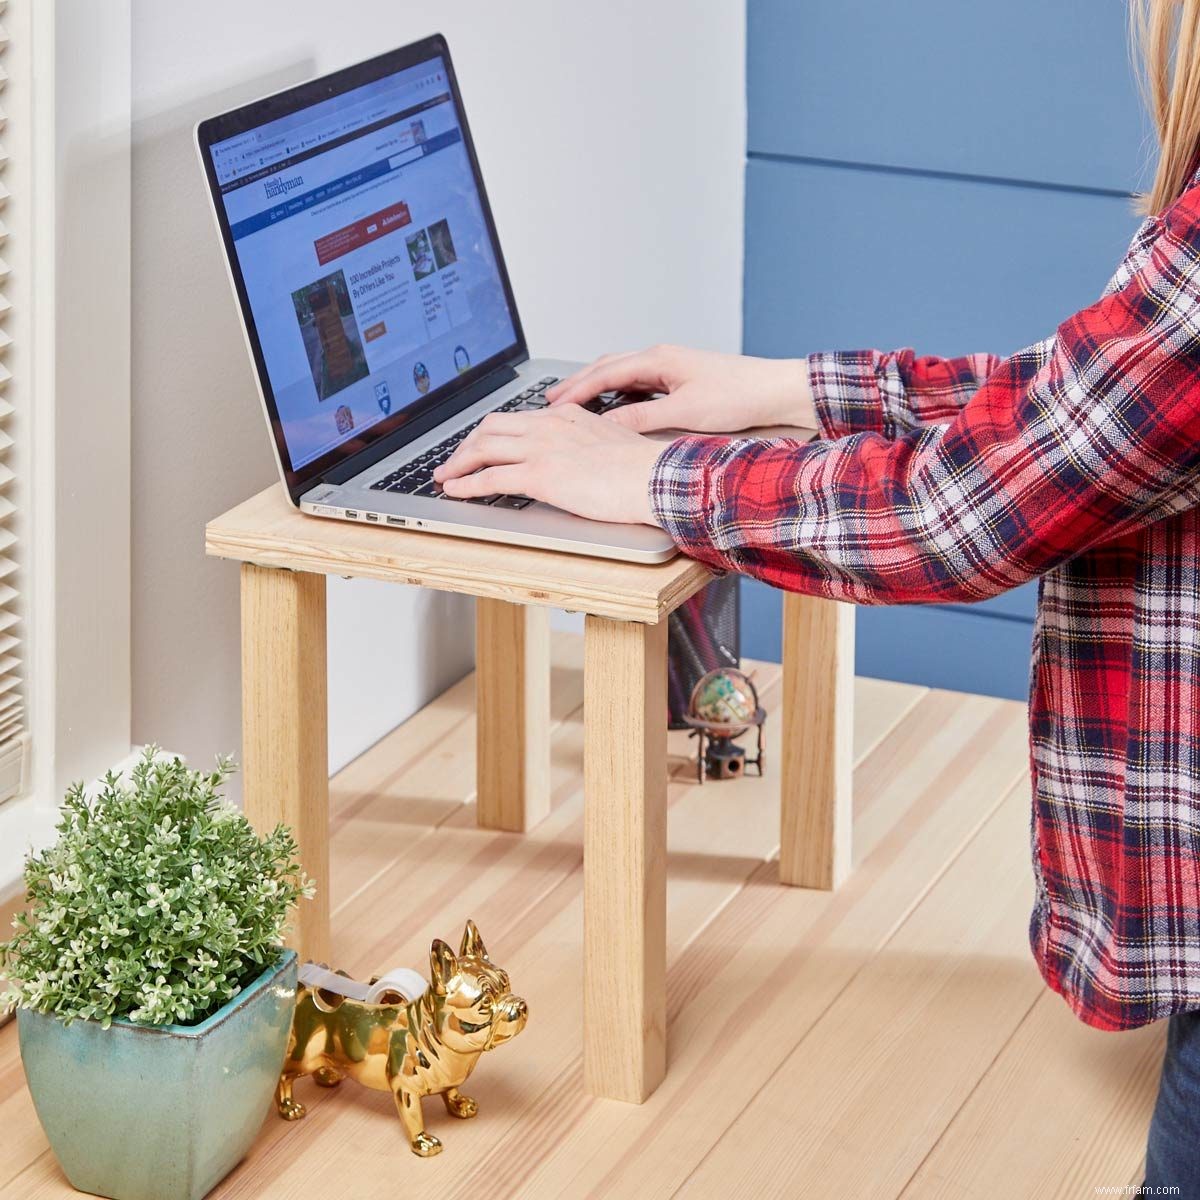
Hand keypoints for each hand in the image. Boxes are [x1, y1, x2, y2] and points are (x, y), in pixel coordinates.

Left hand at [433, 405, 664, 524]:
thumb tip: (574, 463)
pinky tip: (455, 491)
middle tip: (453, 461)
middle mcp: (548, 426)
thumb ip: (584, 445)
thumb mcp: (608, 445)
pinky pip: (491, 478)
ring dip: (457, 464)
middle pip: (490, 427)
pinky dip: (467, 484)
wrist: (657, 478)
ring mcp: (542, 449)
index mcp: (566, 416)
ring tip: (444, 477)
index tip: (478, 445)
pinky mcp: (541, 475)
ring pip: (483, 449)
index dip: (489, 433)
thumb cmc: (643, 470)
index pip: (515, 418)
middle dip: (465, 445)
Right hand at [547, 344, 813, 433]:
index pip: (604, 373)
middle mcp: (661, 357)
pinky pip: (637, 380)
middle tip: (549, 400)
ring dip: (594, 385)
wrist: (775, 390)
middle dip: (576, 383)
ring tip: (572, 401)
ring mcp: (670, 365)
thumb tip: (608, 426)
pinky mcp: (680, 377)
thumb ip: (644, 418)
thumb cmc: (739, 397)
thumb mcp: (686, 413)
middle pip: (606, 367)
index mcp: (659, 360)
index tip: (552, 405)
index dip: (575, 391)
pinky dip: (616, 390)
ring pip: (620, 372)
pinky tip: (611, 403)